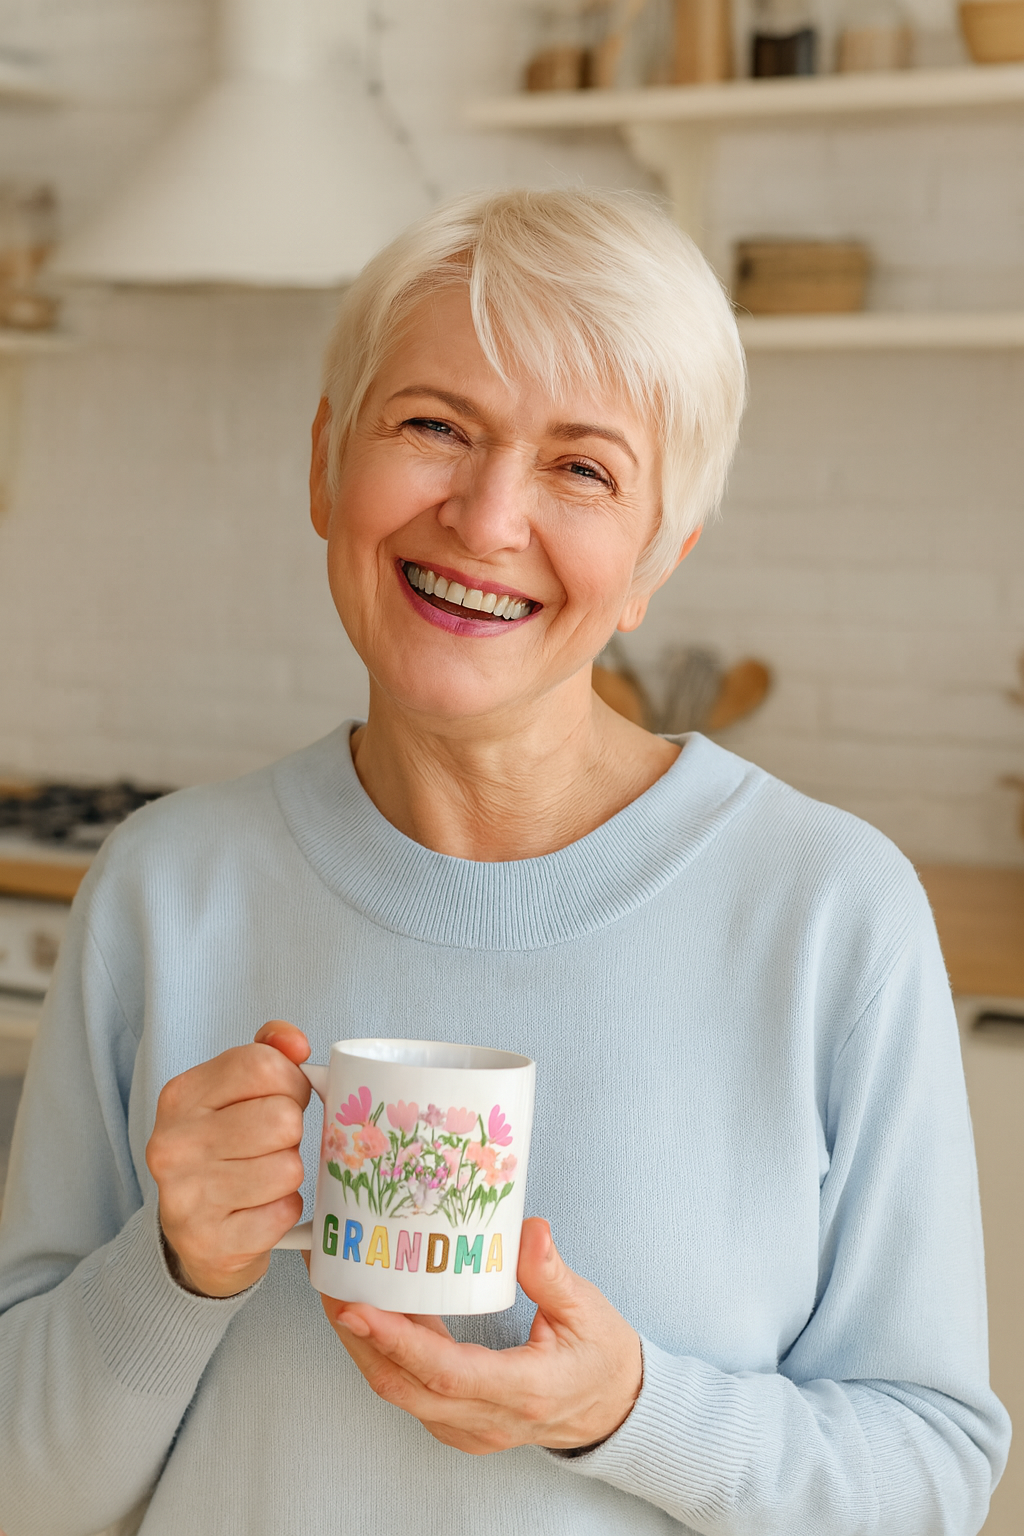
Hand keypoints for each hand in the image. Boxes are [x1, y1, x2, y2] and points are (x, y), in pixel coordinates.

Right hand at [146, 1021, 311, 1297]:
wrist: (197, 1236)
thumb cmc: (227, 1149)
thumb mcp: (236, 1093)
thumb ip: (268, 1053)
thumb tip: (294, 1042)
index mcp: (181, 1096)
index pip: (262, 1065)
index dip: (293, 1082)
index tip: (287, 1098)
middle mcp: (173, 1144)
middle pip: (282, 1119)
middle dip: (292, 1132)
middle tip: (274, 1144)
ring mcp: (186, 1198)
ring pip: (288, 1168)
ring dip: (289, 1174)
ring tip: (265, 1176)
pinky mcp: (210, 1243)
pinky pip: (284, 1214)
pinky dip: (284, 1212)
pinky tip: (260, 1209)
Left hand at [317, 1217, 642, 1452]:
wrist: (615, 1411)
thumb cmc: (603, 1359)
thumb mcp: (589, 1310)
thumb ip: (552, 1274)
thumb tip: (528, 1231)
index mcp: (524, 1391)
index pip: (446, 1373)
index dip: (396, 1341)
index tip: (356, 1309)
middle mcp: (487, 1419)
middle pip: (404, 1386)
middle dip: (357, 1336)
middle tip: (328, 1282)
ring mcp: (469, 1428)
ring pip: (400, 1391)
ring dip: (363, 1343)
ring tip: (337, 1288)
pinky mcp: (459, 1422)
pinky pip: (410, 1390)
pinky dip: (384, 1352)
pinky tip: (373, 1311)